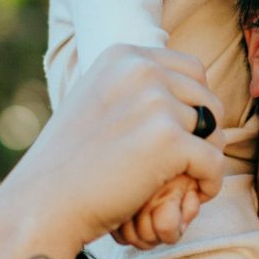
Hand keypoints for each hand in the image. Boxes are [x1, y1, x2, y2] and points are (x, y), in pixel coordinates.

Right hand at [0, 45, 225, 258]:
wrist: (43, 202)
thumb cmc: (70, 161)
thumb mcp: (98, 100)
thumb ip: (136, 87)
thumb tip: (189, 85)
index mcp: (124, 56)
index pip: (193, 71)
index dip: (194, 105)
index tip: (179, 136)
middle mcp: (142, 70)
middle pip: (208, 99)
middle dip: (204, 133)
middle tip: (184, 164)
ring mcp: (156, 103)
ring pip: (214, 131)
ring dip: (204, 160)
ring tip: (181, 182)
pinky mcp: (169, 140)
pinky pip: (215, 161)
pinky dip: (209, 183)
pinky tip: (192, 196)